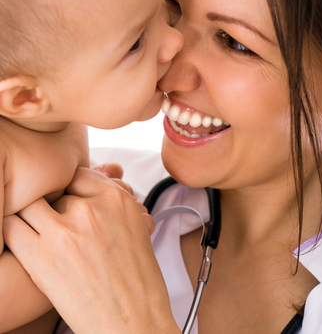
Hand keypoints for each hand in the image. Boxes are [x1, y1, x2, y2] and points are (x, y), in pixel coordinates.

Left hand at [3, 168, 179, 333]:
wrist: (133, 321)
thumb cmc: (137, 281)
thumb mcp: (135, 228)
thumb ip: (111, 205)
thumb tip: (86, 193)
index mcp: (116, 200)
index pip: (79, 175)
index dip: (72, 189)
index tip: (69, 200)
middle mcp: (90, 209)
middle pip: (57, 192)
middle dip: (56, 207)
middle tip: (58, 223)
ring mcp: (65, 231)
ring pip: (31, 204)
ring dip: (33, 216)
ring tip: (38, 230)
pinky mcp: (42, 257)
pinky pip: (12, 227)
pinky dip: (14, 230)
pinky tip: (22, 240)